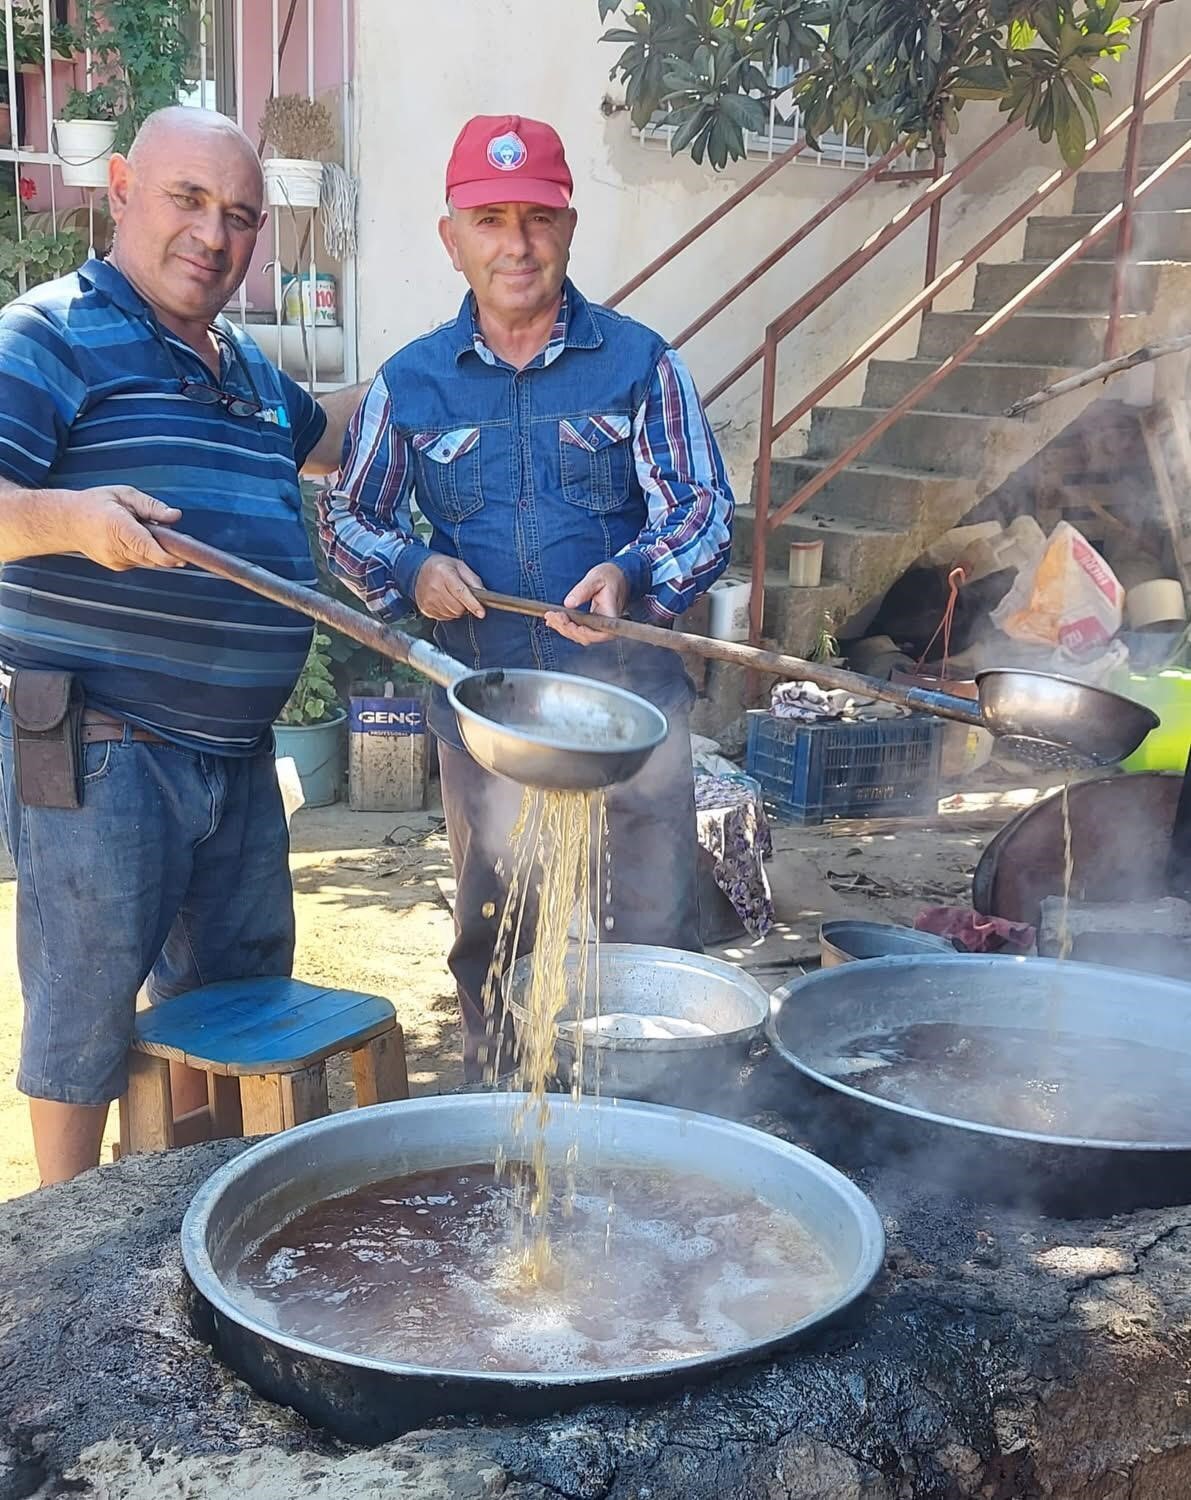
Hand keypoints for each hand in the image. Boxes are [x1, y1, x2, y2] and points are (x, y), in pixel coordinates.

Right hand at [68, 486, 183, 570]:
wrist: (69, 522)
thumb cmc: (97, 504)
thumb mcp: (124, 494)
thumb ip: (151, 506)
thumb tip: (175, 516)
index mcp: (115, 524)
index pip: (143, 545)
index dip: (164, 555)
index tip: (180, 558)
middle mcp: (114, 546)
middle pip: (151, 555)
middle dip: (167, 548)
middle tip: (172, 534)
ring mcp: (114, 559)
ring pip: (148, 560)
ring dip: (155, 548)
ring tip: (143, 529)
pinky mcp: (117, 566)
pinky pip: (141, 561)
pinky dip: (144, 552)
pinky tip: (132, 538)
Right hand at [414, 554, 485, 620]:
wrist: (420, 569)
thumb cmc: (442, 567)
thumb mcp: (460, 566)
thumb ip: (473, 580)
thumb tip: (483, 593)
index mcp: (444, 573)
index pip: (460, 592)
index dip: (473, 604)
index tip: (481, 613)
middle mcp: (433, 586)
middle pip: (457, 607)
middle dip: (465, 606)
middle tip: (463, 597)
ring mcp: (427, 599)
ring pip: (452, 614)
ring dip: (457, 609)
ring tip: (452, 597)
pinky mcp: (425, 608)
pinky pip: (444, 617)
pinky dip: (448, 612)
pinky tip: (445, 602)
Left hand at [545, 562, 628, 646]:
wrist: (616, 576)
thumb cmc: (610, 576)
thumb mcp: (596, 578)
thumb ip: (583, 590)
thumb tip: (569, 603)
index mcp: (612, 616)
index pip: (598, 634)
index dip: (582, 633)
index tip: (568, 623)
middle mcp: (607, 626)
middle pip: (585, 637)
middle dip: (566, 628)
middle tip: (552, 615)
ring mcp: (599, 627)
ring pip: (579, 636)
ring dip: (562, 628)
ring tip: (550, 616)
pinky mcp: (591, 625)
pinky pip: (577, 631)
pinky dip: (564, 626)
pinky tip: (553, 620)